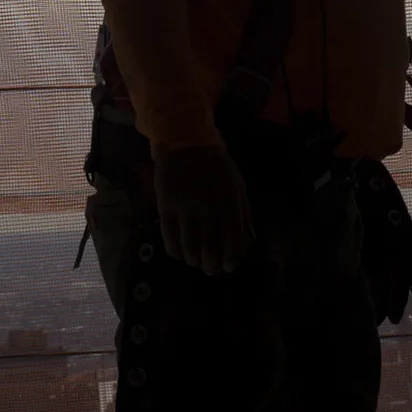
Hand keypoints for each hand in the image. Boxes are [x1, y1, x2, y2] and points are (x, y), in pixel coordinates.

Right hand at [153, 144, 254, 275]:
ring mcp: (185, 208)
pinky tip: (178, 252)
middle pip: (209, 247)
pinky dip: (174, 249)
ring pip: (188, 246)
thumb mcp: (237, 185)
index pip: (231, 239)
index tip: (228, 267)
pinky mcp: (166, 206)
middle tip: (210, 269)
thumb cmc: (216, 166)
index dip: (230, 258)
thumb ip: (242, 212)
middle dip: (211, 264)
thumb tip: (246, 241)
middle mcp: (208, 208)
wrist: (185, 143)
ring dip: (192, 259)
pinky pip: (169, 236)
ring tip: (194, 261)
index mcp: (229, 202)